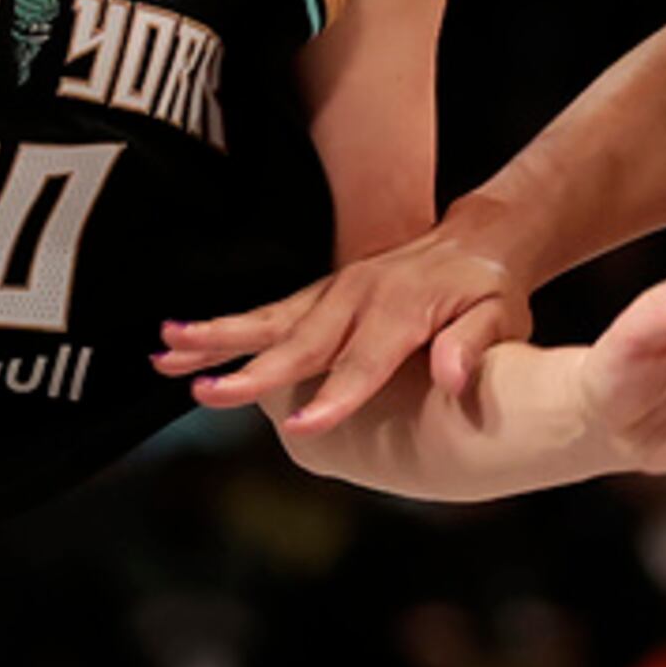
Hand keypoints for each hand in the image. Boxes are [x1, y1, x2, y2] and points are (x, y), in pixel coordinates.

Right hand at [154, 230, 536, 431]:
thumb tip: (452, 376)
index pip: (364, 362)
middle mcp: (359, 296)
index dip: (335, 397)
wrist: (478, 240)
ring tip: (164, 352)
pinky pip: (266, 312)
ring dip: (216, 338)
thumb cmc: (491, 289)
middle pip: (299, 342)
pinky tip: (179, 340)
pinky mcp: (319, 293)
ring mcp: (334, 291)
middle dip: (251, 372)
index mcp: (403, 309)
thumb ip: (475, 345)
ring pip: (268, 319)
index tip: (304, 427)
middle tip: (205, 395)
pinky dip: (224, 326)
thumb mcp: (501, 316)